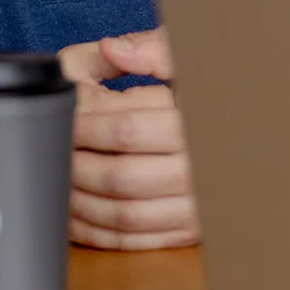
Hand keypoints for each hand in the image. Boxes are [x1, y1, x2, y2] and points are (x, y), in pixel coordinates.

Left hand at [56, 27, 199, 250]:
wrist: (239, 127)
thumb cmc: (200, 89)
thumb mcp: (182, 56)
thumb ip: (149, 49)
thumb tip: (112, 49)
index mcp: (194, 124)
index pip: (125, 131)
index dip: (84, 126)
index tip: (63, 119)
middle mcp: (199, 171)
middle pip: (120, 178)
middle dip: (75, 166)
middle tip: (50, 151)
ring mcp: (195, 206)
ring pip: (124, 215)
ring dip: (79, 202)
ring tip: (54, 179)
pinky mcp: (188, 230)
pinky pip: (135, 240)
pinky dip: (97, 231)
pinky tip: (73, 213)